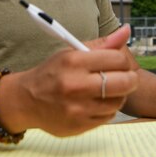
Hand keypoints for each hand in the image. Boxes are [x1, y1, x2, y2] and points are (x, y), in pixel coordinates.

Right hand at [10, 25, 138, 136]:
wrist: (25, 100)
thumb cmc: (52, 73)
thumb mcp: (71, 53)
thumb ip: (102, 44)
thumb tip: (127, 31)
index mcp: (73, 61)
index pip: (117, 59)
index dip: (123, 61)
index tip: (120, 64)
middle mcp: (75, 85)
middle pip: (124, 82)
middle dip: (130, 79)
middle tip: (127, 78)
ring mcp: (77, 108)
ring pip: (118, 101)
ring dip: (119, 96)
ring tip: (108, 90)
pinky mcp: (79, 125)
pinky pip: (108, 117)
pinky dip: (107, 109)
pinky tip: (97, 103)